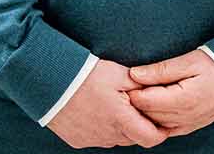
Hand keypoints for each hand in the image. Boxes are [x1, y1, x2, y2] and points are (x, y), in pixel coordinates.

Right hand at [47, 59, 167, 148]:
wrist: (49, 79)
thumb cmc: (87, 73)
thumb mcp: (121, 74)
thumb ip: (143, 87)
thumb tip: (160, 94)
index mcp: (121, 119)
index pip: (151, 137)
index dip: (161, 131)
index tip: (163, 121)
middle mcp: (107, 135)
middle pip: (133, 137)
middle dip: (138, 124)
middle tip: (135, 105)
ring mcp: (91, 139)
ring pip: (115, 139)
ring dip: (119, 127)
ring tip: (113, 105)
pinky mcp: (77, 140)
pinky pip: (97, 138)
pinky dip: (101, 128)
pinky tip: (96, 111)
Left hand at [126, 50, 213, 137]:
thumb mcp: (189, 61)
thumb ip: (161, 70)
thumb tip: (134, 74)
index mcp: (184, 100)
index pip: (145, 101)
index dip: (132, 90)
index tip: (126, 79)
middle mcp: (184, 117)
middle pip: (146, 114)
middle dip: (134, 102)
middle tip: (128, 86)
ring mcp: (187, 125)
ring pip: (154, 124)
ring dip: (143, 111)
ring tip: (140, 93)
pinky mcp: (189, 127)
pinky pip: (164, 129)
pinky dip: (154, 120)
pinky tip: (152, 107)